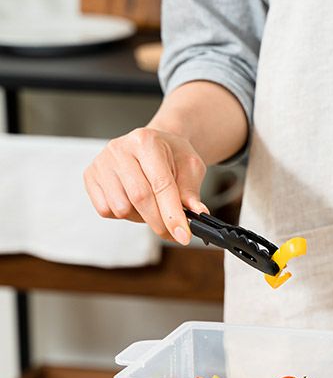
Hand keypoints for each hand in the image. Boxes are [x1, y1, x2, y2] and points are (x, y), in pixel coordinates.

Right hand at [84, 127, 208, 244]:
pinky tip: (134, 203)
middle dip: (160, 223)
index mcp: (146, 141)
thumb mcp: (190, 167)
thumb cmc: (172, 156)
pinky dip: (124, 215)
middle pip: (140, 199)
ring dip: (142, 218)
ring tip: (152, 205)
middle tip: (174, 233)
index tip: (183, 236)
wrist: (154, 144)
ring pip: (122, 208)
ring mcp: (101, 162)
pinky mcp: (90, 176)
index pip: (161, 185)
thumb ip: (192, 191)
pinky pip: (106, 210)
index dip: (173, 215)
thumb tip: (197, 213)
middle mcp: (119, 149)